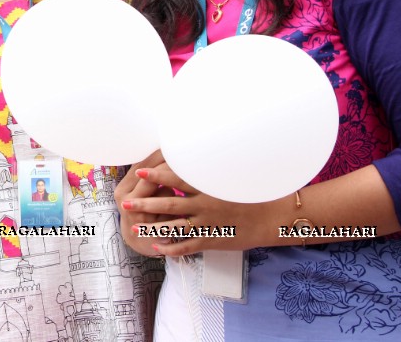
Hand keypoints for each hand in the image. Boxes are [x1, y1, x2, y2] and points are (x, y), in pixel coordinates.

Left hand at [122, 161, 270, 255]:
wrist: (275, 217)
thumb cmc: (254, 191)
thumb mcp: (232, 175)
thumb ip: (210, 167)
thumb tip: (194, 151)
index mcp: (208, 187)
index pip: (178, 180)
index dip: (157, 176)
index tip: (140, 172)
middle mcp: (206, 206)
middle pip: (169, 205)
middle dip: (145, 203)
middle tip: (125, 203)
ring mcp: (209, 224)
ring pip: (175, 227)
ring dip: (153, 228)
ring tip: (134, 227)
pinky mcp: (214, 240)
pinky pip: (189, 245)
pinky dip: (173, 248)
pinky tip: (158, 249)